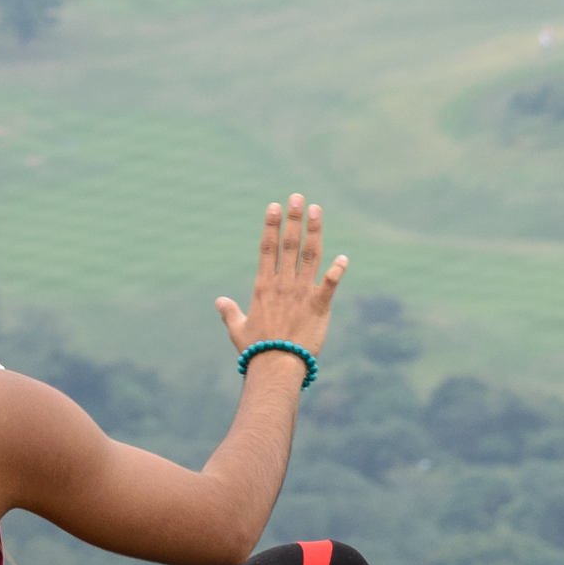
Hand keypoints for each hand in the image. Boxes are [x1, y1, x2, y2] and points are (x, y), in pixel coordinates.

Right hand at [217, 194, 345, 371]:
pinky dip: (337, 271)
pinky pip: (330, 284)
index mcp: (264, 286)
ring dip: (314, 232)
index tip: (274, 206)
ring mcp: (302, 293)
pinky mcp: (319, 306)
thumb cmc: (257, 350)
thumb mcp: (238, 329)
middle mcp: (283, 284)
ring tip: (317, 210)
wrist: (277, 367)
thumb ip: (229, 312)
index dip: (271, 226)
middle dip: (293, 219)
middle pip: (289, 245)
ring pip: (310, 256)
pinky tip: (344, 257)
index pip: (267, 248)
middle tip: (297, 197)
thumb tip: (219, 301)